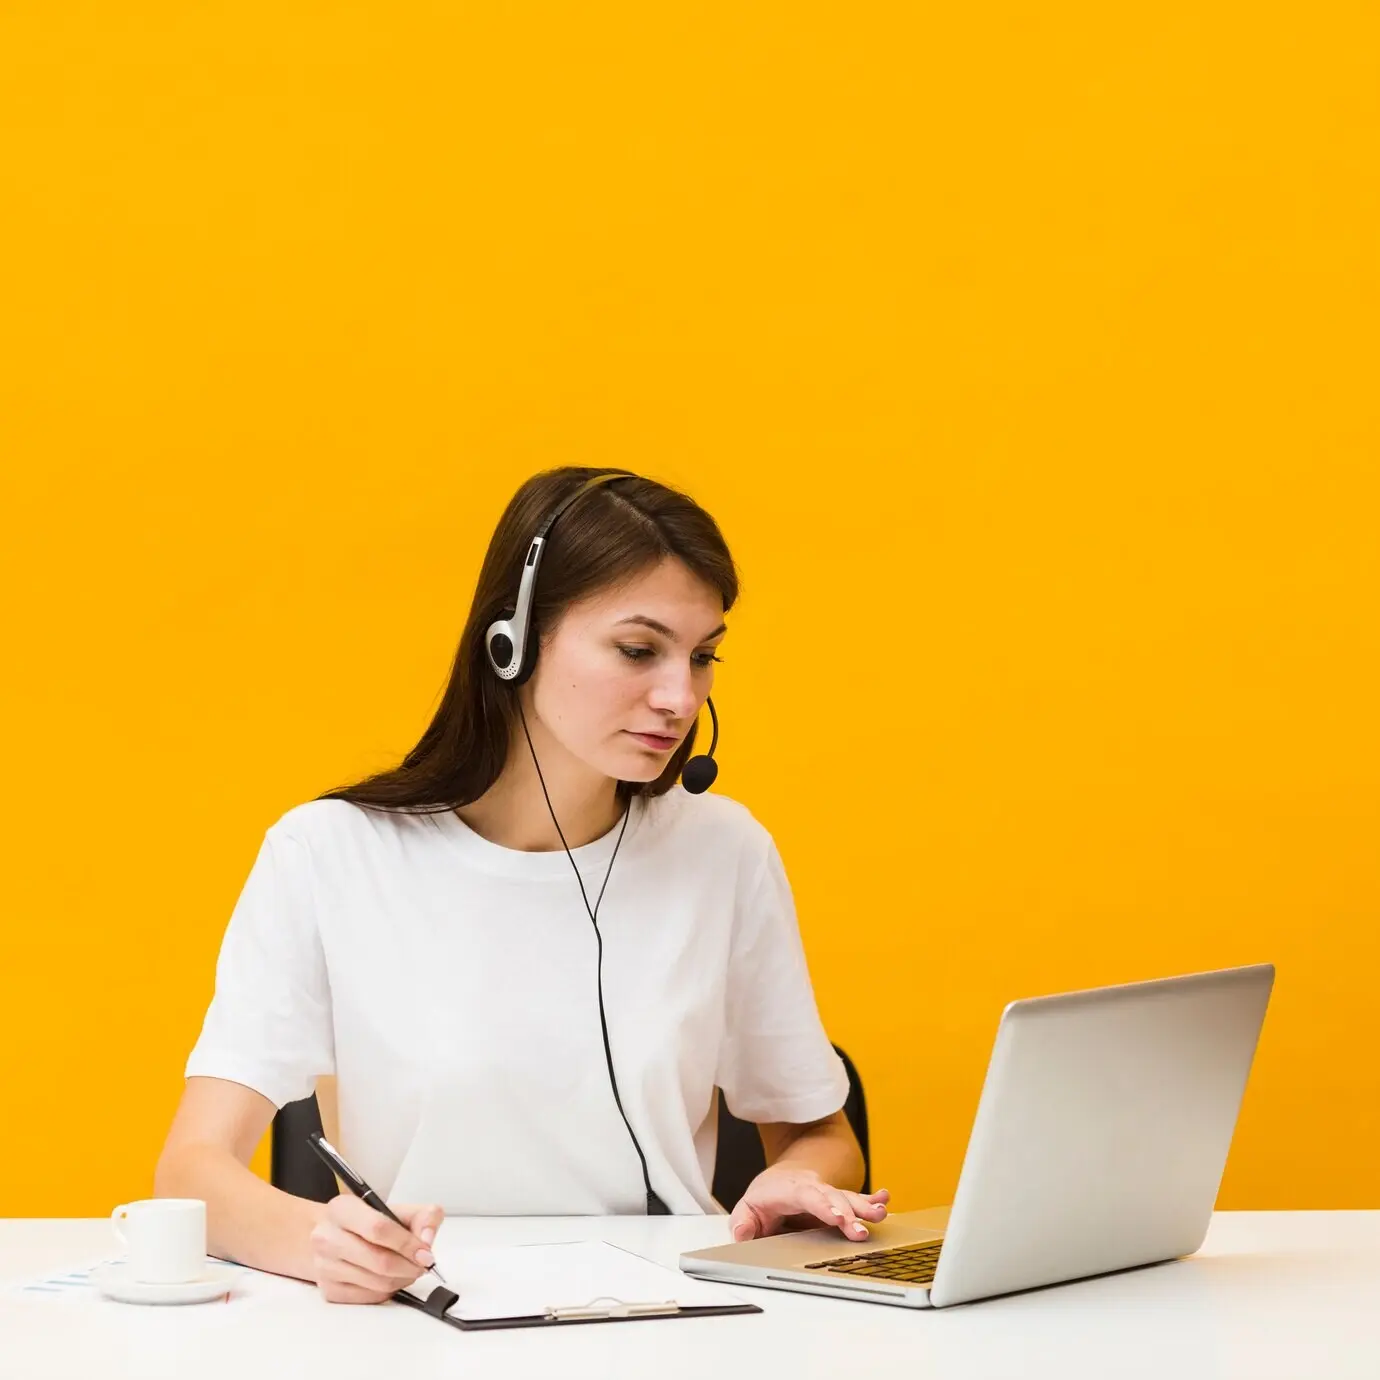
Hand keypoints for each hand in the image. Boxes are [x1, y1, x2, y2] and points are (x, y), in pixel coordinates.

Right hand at [309, 1196, 444, 1303]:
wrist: (333, 1236)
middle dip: (409, 1266)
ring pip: (376, 1282)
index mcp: (343, 1209)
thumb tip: (427, 1239)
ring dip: (401, 1280)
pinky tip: (392, 1279)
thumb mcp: (395, 1208)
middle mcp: (327, 1237)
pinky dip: (387, 1291)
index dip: (407, 1244)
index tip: (425, 1253)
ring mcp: (324, 1266)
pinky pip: (368, 1298)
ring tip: (410, 1270)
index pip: (378, 1228)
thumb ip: (422, 1216)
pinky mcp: (328, 1290)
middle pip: (379, 1261)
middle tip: (423, 1265)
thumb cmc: (366, 1223)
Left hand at [728, 1166, 889, 1242]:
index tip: (837, 1217)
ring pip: (847, 1197)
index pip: (805, 1195)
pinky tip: (884, 1200)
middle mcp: (811, 1187)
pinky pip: (857, 1198)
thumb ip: (743, 1223)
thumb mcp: (747, 1210)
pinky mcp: (839, 1200)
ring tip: (880, 1214)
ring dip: (864, 1207)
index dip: (822, 1205)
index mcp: (788, 1189)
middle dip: (847, 1214)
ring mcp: (827, 1192)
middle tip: (860, 1232)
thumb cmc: (765, 1198)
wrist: (781, 1179)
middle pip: (831, 1198)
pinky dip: (871, 1199)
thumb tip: (741, 1234)